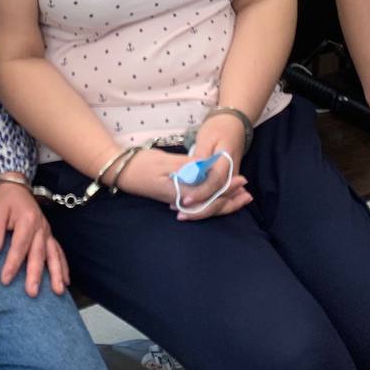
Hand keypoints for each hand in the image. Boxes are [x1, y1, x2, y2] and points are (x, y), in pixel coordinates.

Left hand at [0, 176, 67, 296]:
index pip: (19, 246)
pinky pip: (58, 251)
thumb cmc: (4, 200)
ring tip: (58, 291)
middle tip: (32, 293)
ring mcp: (47, 232)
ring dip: (56, 273)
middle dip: (36, 274)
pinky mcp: (49, 235)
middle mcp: (41, 227)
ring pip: (53, 255)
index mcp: (27, 220)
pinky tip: (66, 280)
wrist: (16, 186)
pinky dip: (63, 266)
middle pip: (38, 254)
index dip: (12, 264)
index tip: (5, 280)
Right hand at [112, 142, 250, 220]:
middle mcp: (181, 201)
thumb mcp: (166, 163)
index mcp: (180, 193)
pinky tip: (219, 195)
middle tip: (247, 193)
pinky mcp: (176, 196)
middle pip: (210, 205)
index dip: (227, 188)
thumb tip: (209, 168)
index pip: (210, 195)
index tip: (241, 181)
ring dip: (224, 201)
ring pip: (206, 206)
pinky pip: (199, 202)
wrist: (122, 171)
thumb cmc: (142, 165)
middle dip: (230, 200)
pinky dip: (212, 198)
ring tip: (240, 197)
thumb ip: (188, 168)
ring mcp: (178, 200)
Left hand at [172, 113, 253, 220]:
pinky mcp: (227, 179)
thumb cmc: (218, 128)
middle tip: (181, 215)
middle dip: (201, 209)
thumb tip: (192, 172)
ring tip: (183, 215)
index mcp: (226, 160)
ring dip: (203, 209)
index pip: (215, 182)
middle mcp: (231, 172)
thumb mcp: (207, 137)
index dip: (201, 193)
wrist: (234, 123)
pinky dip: (207, 203)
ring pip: (220, 199)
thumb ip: (200, 156)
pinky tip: (192, 208)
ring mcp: (231, 177)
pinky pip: (219, 195)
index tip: (186, 200)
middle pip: (219, 197)